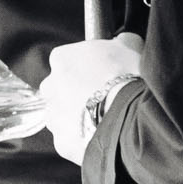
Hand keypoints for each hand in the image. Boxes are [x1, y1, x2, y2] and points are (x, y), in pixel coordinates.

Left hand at [41, 35, 143, 164]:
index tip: (101, 76)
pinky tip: (103, 136)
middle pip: (59, 89)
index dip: (86, 69)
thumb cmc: (130, 77)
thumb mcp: (130, 48)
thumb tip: (123, 40)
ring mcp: (54, 116)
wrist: (132, 117)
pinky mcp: (61, 143)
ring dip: (78, 118)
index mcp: (62, 59)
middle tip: (102, 99)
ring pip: (62, 117)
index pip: (67, 61)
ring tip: (105, 121)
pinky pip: (70, 140)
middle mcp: (50, 86)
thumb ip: (121, 41)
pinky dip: (83, 140)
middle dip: (75, 94)